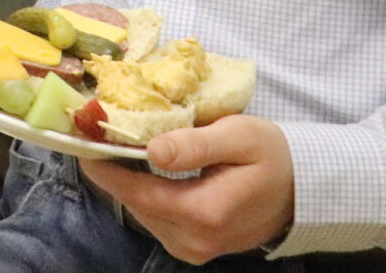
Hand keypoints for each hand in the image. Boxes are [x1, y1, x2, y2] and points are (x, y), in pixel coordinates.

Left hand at [79, 117, 295, 262]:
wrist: (305, 188)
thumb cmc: (274, 155)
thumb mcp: (239, 137)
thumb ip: (194, 145)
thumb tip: (152, 151)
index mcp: (204, 212)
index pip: (135, 192)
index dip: (103, 168)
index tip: (81, 140)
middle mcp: (197, 239)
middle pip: (134, 204)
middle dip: (112, 172)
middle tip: (98, 137)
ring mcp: (197, 249)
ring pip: (143, 215)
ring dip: (128, 185)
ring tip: (118, 151)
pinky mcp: (198, 248)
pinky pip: (158, 222)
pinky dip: (146, 198)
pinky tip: (145, 174)